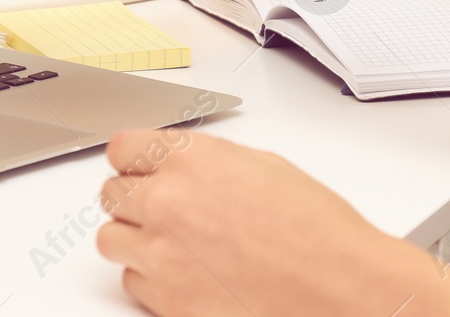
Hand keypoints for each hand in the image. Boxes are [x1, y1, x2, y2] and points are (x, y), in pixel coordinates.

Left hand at [96, 130, 427, 316]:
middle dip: (134, 198)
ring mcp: (161, 253)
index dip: (132, 159)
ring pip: (111, 239)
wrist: (339, 287)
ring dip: (134, 238)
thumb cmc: (317, 231)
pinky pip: (132, 282)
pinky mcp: (166, 300)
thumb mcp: (264, 166)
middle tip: (161, 208)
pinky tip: (184, 274)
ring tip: (169, 243)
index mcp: (191, 159)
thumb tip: (186, 166)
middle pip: (111, 193)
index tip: (137, 168)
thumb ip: (208, 162)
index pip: (122, 148)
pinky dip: (150, 279)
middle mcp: (167, 202)